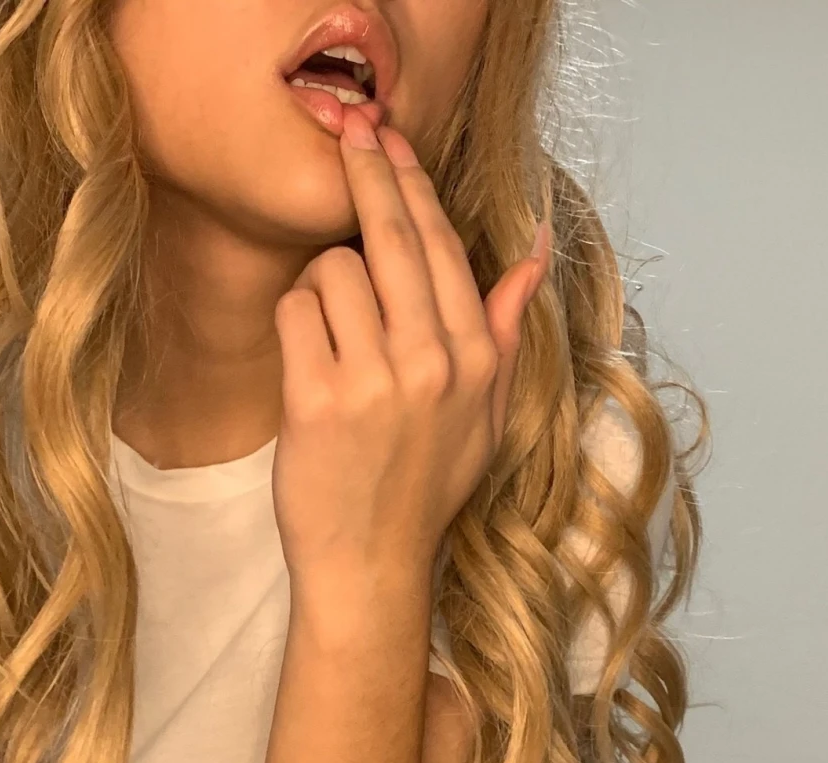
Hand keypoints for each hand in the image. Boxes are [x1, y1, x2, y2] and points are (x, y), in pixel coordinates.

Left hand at [272, 105, 551, 593]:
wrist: (370, 567)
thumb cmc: (423, 492)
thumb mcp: (486, 417)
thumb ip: (507, 332)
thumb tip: (533, 254)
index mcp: (476, 359)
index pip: (442, 245)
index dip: (411, 183)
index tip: (389, 139)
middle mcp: (433, 362)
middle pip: (393, 234)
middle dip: (369, 170)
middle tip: (349, 129)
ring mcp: (375, 380)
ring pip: (336, 269)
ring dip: (323, 288)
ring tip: (331, 338)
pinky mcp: (318, 399)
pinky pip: (296, 309)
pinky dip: (294, 323)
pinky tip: (305, 360)